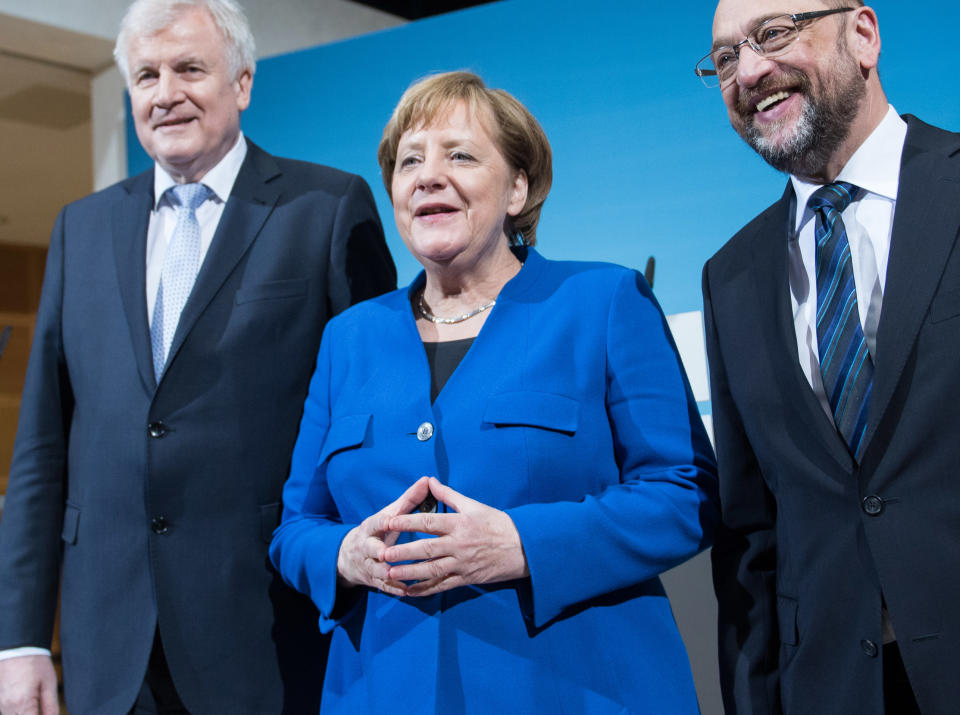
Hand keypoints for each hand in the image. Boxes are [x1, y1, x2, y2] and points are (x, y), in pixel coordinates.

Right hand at [0, 654, 58, 714]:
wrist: (17, 647)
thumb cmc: (35, 663)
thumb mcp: (49, 683)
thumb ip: (50, 706)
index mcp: (22, 704)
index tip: (45, 713)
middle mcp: (7, 707)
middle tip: (40, 706)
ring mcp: (0, 704)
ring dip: (23, 713)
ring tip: (33, 699)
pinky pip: (6, 710)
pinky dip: (16, 710)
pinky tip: (25, 699)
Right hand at [336, 476, 430, 595]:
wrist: (348, 556)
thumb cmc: (377, 531)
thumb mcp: (387, 515)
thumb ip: (408, 500)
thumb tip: (427, 480)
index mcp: (370, 528)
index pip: (375, 523)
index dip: (382, 522)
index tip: (389, 522)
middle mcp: (366, 547)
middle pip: (371, 549)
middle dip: (378, 552)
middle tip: (387, 554)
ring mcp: (368, 564)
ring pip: (377, 570)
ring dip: (388, 574)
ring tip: (402, 576)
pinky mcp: (373, 580)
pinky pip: (384, 586)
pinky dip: (395, 589)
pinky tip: (408, 591)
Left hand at [382, 477, 528, 595]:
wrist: (524, 548)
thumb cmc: (498, 523)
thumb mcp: (474, 505)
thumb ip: (449, 494)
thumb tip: (429, 480)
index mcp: (460, 523)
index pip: (428, 522)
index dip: (407, 522)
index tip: (389, 522)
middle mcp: (459, 544)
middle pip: (426, 548)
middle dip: (403, 552)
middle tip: (383, 554)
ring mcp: (462, 563)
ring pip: (432, 570)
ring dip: (410, 573)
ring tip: (390, 574)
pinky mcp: (467, 578)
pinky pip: (443, 585)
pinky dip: (425, 589)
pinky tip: (410, 591)